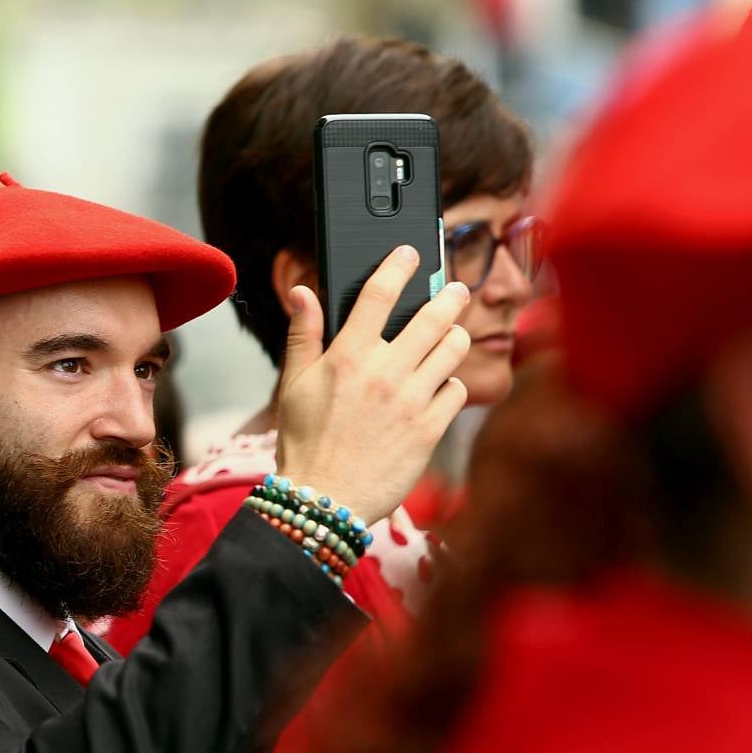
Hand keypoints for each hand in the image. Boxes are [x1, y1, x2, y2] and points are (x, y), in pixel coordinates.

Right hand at [273, 246, 469, 521]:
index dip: (399, 266)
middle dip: (448, 295)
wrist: (323, 499)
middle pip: (433, 315)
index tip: (411, 253)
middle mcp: (384, 372)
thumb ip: (303, 334)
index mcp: (348, 356)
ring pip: (454, 349)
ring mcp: (411, 400)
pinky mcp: (430, 429)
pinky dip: (451, 385)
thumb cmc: (304, 442)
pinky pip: (457, 392)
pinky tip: (439, 388)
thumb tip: (301, 292)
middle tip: (454, 290)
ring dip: (455, 336)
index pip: (379, 293)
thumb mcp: (294, 384)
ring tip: (452, 335)